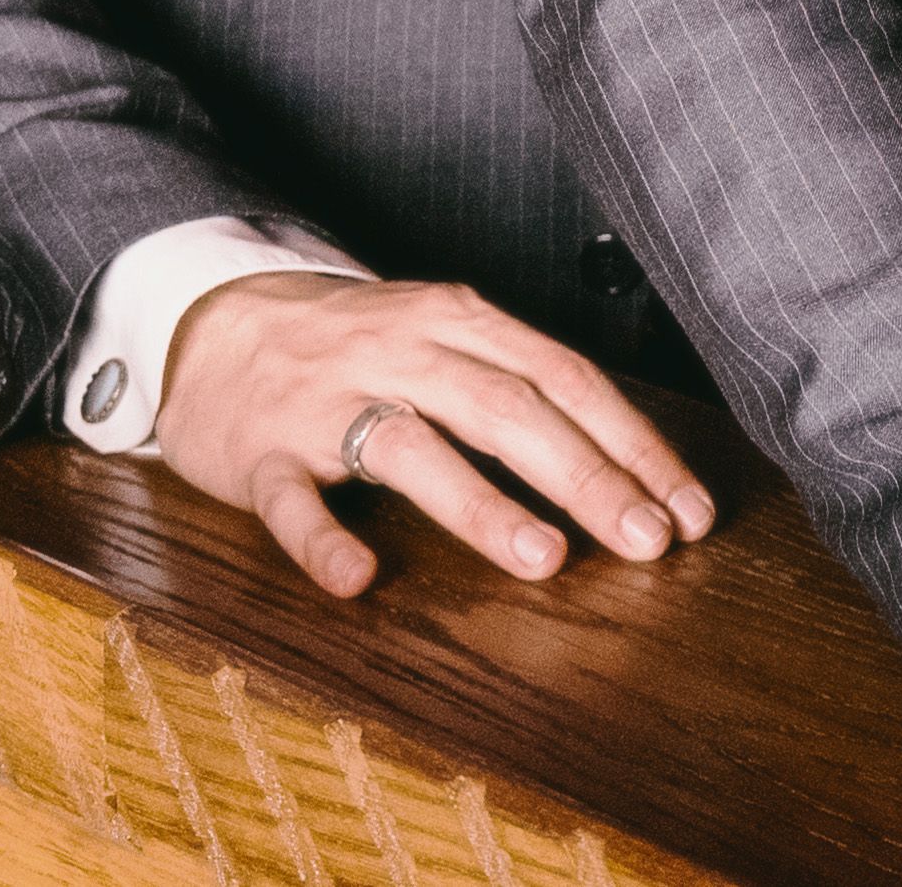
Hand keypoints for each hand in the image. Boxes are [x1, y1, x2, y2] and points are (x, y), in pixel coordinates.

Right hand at [153, 269, 714, 599]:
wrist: (213, 322)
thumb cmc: (357, 347)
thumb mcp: (443, 337)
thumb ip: (520, 384)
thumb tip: (629, 463)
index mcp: (458, 322)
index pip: (565, 377)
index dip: (632, 443)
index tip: (688, 507)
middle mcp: (400, 351)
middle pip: (508, 409)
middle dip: (587, 476)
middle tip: (648, 541)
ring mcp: (326, 402)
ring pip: (412, 447)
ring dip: (483, 504)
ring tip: (546, 559)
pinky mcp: (260, 454)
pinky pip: (292, 500)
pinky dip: (325, 540)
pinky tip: (360, 578)